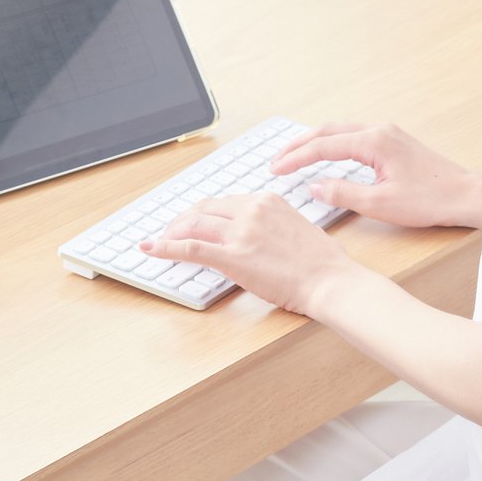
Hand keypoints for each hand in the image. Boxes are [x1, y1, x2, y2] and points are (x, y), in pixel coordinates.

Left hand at [139, 193, 354, 315]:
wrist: (330, 280)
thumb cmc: (322, 262)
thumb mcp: (296, 229)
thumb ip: (271, 225)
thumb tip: (254, 236)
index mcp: (268, 200)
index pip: (224, 201)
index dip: (203, 213)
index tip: (193, 220)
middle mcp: (252, 210)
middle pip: (204, 209)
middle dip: (183, 220)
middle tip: (171, 232)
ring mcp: (242, 232)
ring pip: (194, 224)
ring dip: (172, 233)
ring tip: (161, 241)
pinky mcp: (234, 256)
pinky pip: (192, 248)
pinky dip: (166, 247)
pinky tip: (151, 248)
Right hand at [268, 121, 481, 229]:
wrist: (466, 195)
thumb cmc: (430, 200)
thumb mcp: (380, 204)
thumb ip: (343, 193)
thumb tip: (313, 187)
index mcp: (374, 141)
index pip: (323, 146)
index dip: (295, 158)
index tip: (275, 170)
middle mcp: (379, 130)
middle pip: (328, 130)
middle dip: (299, 145)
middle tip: (275, 161)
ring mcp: (388, 133)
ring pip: (341, 130)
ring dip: (315, 142)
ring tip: (293, 157)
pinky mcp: (394, 141)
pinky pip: (354, 136)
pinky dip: (333, 144)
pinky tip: (326, 156)